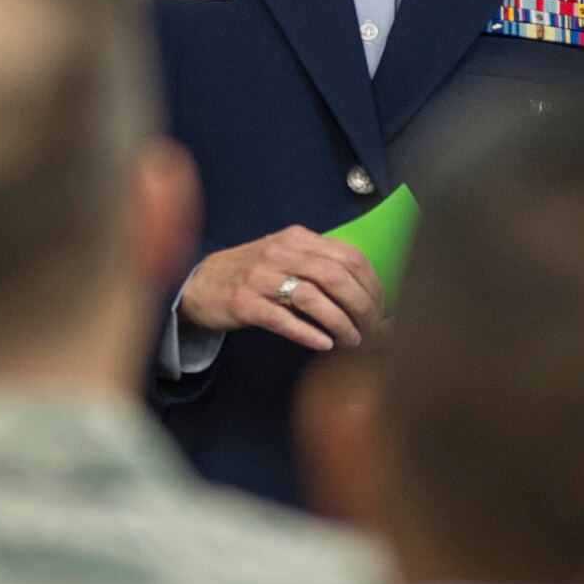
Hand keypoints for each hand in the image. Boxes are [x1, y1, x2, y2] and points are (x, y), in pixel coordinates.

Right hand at [179, 226, 386, 352]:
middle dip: (363, 308)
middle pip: (337, 277)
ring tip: (353, 341)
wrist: (200, 283)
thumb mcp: (286, 256)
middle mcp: (280, 252)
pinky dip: (308, 332)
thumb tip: (366, 293)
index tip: (384, 311)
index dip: (374, 287)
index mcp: (298, 239)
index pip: (350, 257)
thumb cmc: (251, 273)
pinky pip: (282, 318)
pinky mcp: (244, 302)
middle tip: (375, 332)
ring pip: (312, 297)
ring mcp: (260, 276)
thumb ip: (319, 265)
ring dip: (340, 323)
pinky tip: (324, 344)